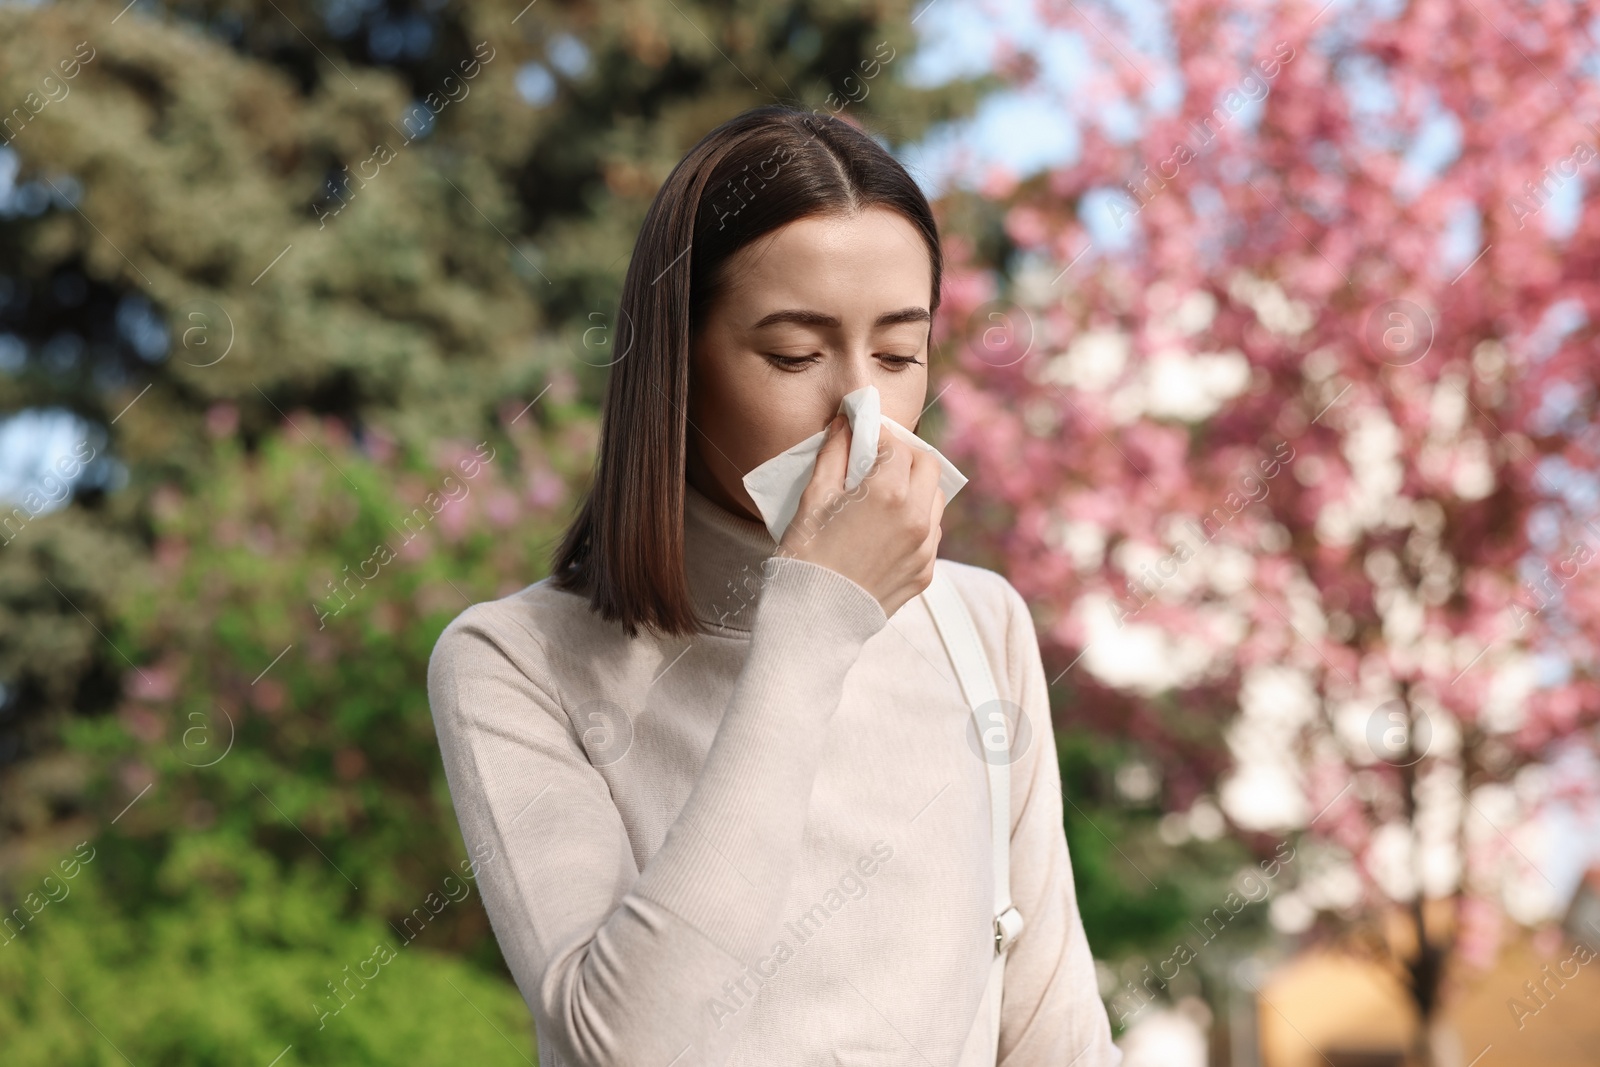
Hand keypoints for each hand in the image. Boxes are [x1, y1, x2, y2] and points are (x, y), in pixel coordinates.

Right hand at [776, 414, 946, 618]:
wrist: (814, 619)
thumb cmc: (806, 555)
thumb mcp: (814, 498)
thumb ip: (835, 454)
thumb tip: (846, 424)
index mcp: (889, 492)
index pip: (898, 446)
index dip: (879, 437)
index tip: (864, 438)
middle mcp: (917, 517)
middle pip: (928, 466)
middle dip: (906, 456)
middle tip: (879, 461)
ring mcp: (926, 548)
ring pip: (936, 499)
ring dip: (916, 488)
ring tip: (885, 495)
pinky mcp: (926, 572)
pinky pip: (930, 534)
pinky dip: (915, 521)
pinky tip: (886, 529)